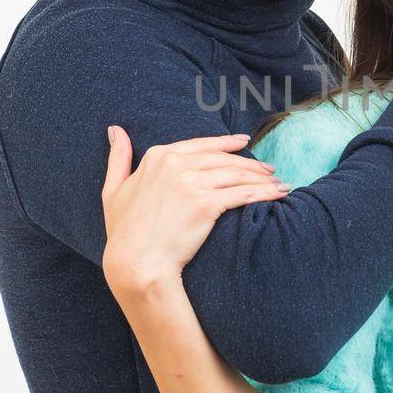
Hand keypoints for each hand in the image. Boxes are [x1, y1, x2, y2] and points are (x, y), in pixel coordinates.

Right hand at [100, 127, 288, 300]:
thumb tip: (115, 130)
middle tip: (269, 168)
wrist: (136, 262)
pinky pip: (243, 193)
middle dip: (250, 163)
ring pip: (236, 174)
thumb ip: (118, 158)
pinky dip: (265, 192)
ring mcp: (191, 182)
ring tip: (278, 181)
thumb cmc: (124, 233)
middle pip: (223, 159)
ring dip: (262, 177)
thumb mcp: (113, 190)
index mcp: (157, 157)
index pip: (201, 145)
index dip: (226, 144)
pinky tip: (279, 193)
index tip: (244, 143)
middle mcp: (175, 164)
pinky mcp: (207, 203)